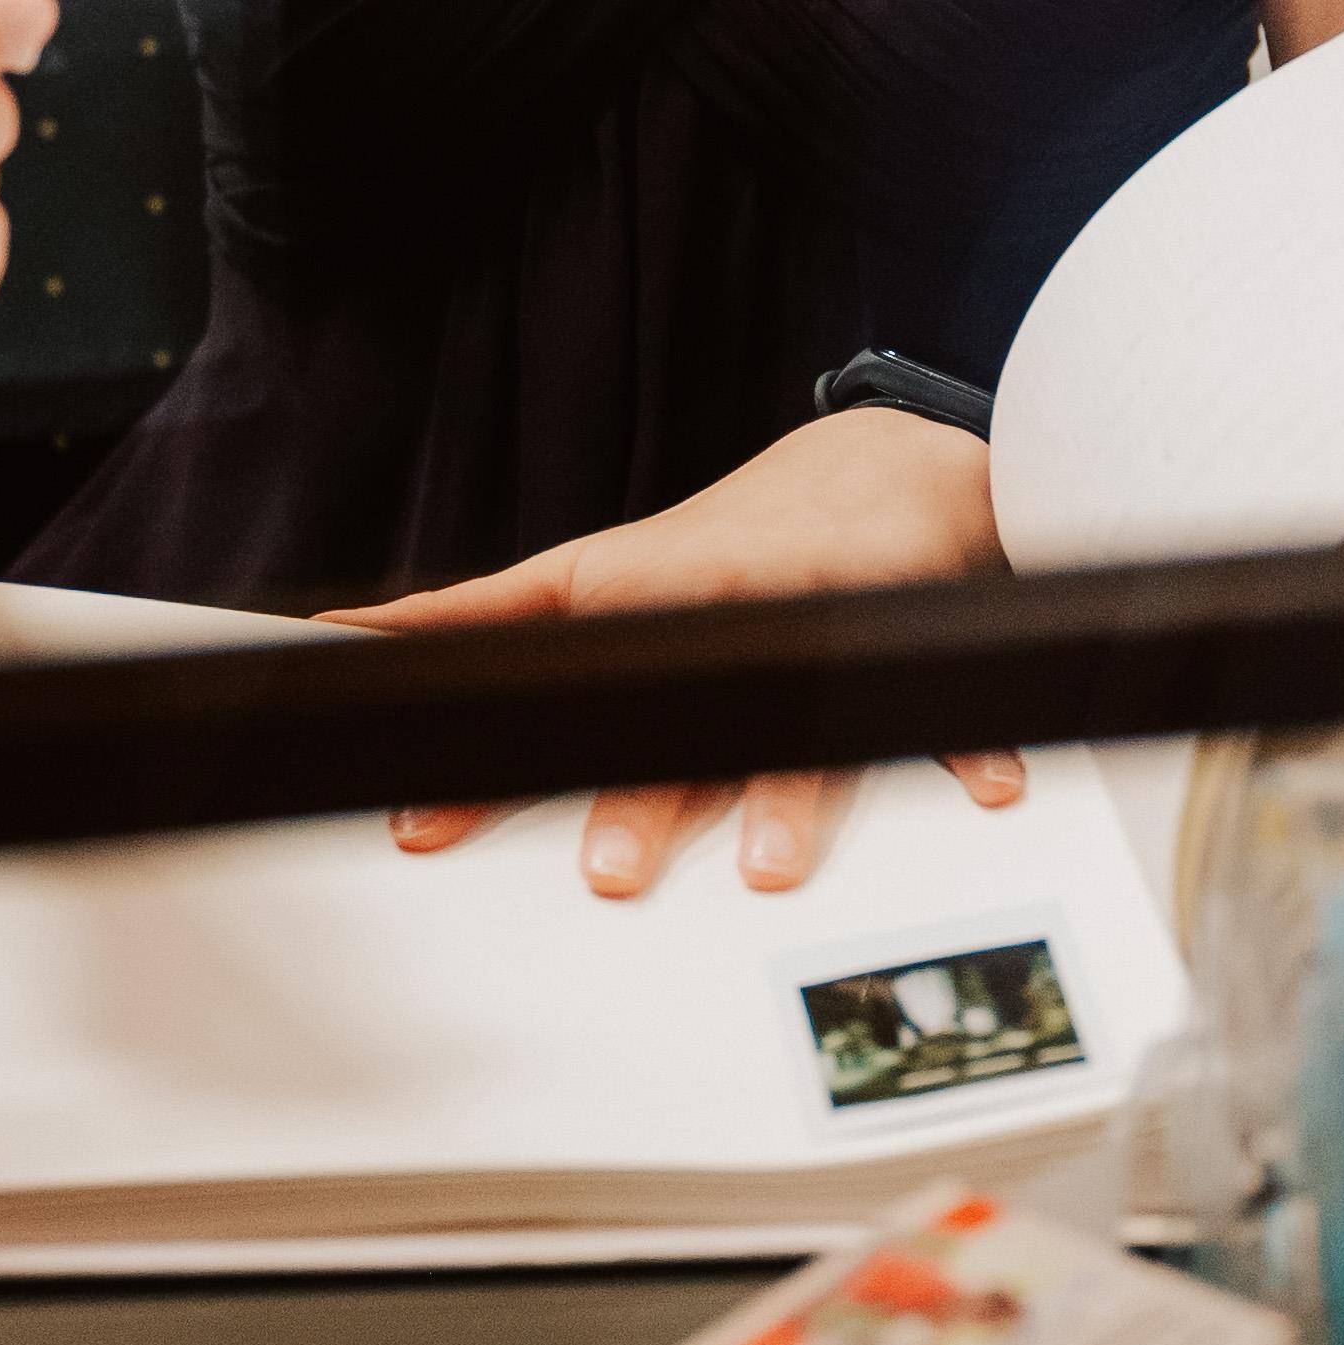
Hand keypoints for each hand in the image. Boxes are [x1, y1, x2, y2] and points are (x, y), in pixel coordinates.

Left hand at [327, 408, 1019, 899]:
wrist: (882, 466)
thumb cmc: (727, 548)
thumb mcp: (604, 576)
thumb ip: (494, 618)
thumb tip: (357, 644)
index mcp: (637, 593)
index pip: (539, 659)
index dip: (481, 739)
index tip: (418, 810)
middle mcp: (725, 602)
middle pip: (676, 705)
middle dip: (639, 791)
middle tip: (603, 877)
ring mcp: (822, 613)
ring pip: (802, 716)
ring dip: (786, 792)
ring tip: (766, 868)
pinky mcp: (911, 627)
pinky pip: (940, 705)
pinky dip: (968, 746)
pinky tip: (986, 790)